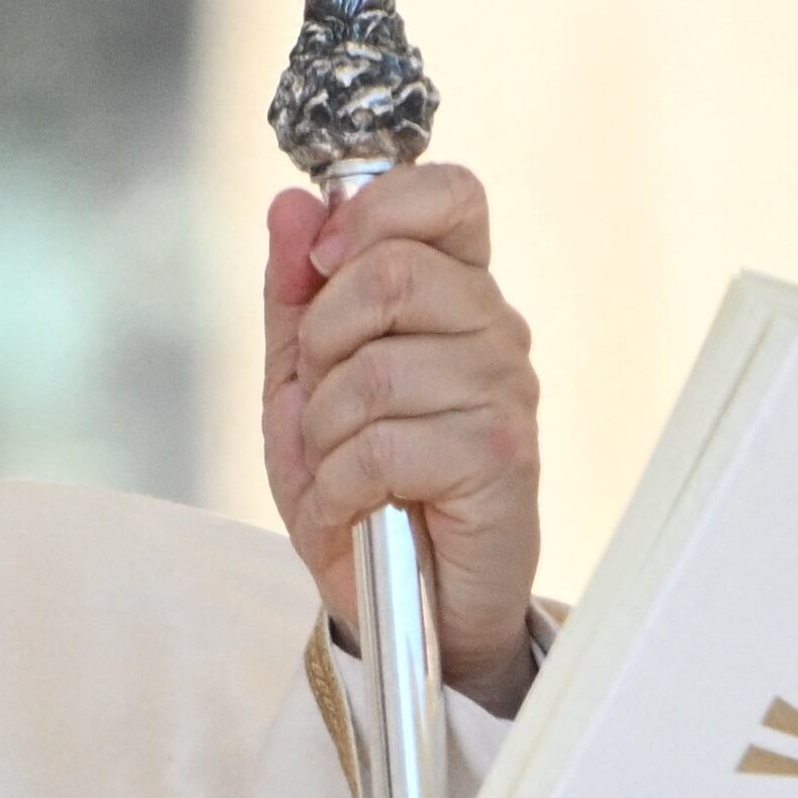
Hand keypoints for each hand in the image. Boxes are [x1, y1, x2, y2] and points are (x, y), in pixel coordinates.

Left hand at [262, 163, 544, 707]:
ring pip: (375, 368)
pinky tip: (357, 508)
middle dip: (322, 341)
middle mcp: (495, 330)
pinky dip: (341, 487)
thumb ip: (296, 294)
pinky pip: (382, 445)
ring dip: (326, 431)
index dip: (375, 210)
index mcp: (457, 293)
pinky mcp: (500, 460)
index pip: (449, 193)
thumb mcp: (303, 383)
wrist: (408, 603)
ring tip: (343, 468)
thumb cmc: (363, 486)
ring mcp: (505, 393)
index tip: (327, 263)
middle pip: (391, 272)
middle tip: (325, 399)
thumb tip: (293, 205)